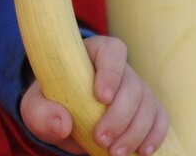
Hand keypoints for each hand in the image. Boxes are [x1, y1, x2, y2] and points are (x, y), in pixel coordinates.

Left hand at [20, 35, 168, 155]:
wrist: (65, 117)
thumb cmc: (50, 103)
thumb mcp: (35, 106)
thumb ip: (41, 112)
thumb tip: (62, 123)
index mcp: (92, 53)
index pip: (112, 50)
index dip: (111, 71)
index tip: (101, 97)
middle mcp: (120, 68)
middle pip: (132, 83)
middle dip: (119, 115)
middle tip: (101, 139)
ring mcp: (136, 87)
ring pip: (148, 104)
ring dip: (135, 131)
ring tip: (115, 153)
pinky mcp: (147, 109)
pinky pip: (160, 118)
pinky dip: (155, 135)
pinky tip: (142, 151)